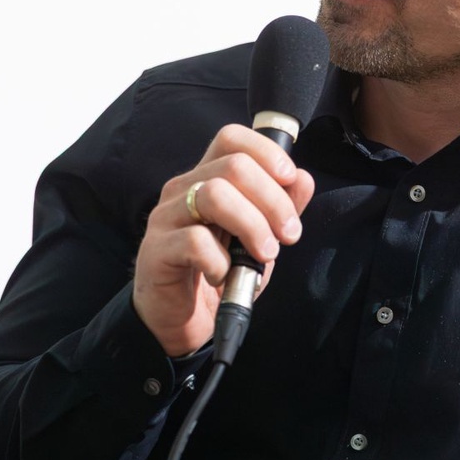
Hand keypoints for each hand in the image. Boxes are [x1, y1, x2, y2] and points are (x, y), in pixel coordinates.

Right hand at [132, 124, 314, 356]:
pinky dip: (221, 261)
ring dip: (253, 226)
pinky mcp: (156, 250)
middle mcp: (182, 189)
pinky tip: (223, 276)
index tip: (290, 180)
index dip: (267, 152)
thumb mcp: (259, 239)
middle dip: (273, 200)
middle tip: (289, 235)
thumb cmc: (219, 273)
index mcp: (205, 178)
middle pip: (233, 166)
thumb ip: (280, 208)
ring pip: (215, 195)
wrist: (182, 321)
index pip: (231, 138)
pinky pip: (196, 241)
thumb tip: (303, 178)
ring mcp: (166, 217)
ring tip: (265, 255)